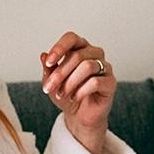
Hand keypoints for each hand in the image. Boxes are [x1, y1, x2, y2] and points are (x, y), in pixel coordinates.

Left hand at [41, 31, 115, 153]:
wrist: (79, 115)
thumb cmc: (67, 94)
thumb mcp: (52, 81)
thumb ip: (48, 68)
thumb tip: (43, 56)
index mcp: (80, 48)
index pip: (71, 38)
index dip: (59, 48)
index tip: (49, 62)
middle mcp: (94, 53)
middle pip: (77, 55)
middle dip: (59, 73)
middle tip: (49, 88)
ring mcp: (105, 67)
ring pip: (87, 66)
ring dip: (70, 82)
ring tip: (61, 94)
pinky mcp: (110, 82)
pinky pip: (96, 81)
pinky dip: (81, 91)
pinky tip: (75, 98)